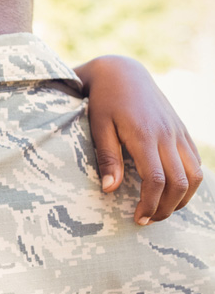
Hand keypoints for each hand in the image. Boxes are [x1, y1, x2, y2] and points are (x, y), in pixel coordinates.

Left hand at [78, 55, 203, 224]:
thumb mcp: (98, 126)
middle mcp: (167, 135)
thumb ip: (107, 157)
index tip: (138, 219)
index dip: (150, 204)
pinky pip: (195, 162)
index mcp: (144, 136)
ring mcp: (178, 133)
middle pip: (180, 182)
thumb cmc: (104, 101)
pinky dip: (189, 182)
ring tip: (162, 210)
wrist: (123, 73)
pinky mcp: (182, 131)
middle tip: (148, 220)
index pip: (156, 180)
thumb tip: (109, 190)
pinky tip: (173, 191)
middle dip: (166, 208)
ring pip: (195, 175)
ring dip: (182, 198)